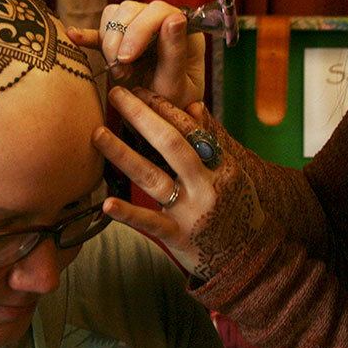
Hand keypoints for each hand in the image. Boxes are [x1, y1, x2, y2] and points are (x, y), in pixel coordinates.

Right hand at [67, 0, 205, 108]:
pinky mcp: (121, 41)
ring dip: (109, 44)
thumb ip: (175, 52)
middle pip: (132, 9)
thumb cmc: (174, 107)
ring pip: (115, 15)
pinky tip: (73, 36)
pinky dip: (87, 34)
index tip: (126, 59)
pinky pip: (101, 29)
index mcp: (184, 31)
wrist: (159, 124)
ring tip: (118, 73)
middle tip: (121, 73)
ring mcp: (140, 29)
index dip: (138, 30)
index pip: (158, 10)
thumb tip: (175, 17)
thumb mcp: (176, 86)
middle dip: (120, 41)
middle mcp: (162, 23)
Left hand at [93, 87, 262, 279]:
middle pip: (170, 144)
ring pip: (153, 178)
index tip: (139, 90)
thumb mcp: (232, 171)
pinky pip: (150, 224)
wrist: (250, 257)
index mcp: (221, 165)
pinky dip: (128, 213)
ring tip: (98, 134)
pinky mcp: (178, 238)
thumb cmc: (236, 207)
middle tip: (116, 94)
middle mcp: (207, 185)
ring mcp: (191, 212)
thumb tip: (193, 105)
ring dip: (122, 154)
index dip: (162, 107)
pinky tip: (107, 203)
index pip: (189, 129)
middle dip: (141, 116)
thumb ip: (212, 140)